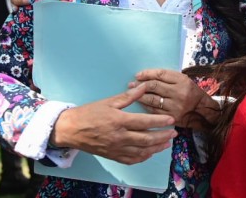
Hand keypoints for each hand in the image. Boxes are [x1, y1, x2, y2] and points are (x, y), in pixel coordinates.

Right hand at [51, 84, 176, 164]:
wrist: (70, 129)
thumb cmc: (90, 113)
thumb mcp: (109, 101)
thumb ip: (128, 96)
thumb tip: (145, 86)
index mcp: (119, 121)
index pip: (144, 122)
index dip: (160, 121)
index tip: (172, 119)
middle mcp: (119, 137)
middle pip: (146, 139)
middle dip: (163, 136)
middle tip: (174, 132)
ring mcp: (116, 148)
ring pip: (141, 151)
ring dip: (156, 148)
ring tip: (167, 143)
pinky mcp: (112, 156)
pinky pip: (131, 159)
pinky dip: (143, 157)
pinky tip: (150, 152)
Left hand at [131, 69, 219, 129]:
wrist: (203, 112)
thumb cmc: (192, 94)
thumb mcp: (185, 81)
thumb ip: (170, 78)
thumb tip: (149, 76)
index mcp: (183, 81)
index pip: (161, 74)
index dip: (147, 73)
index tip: (138, 75)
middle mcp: (179, 92)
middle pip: (154, 86)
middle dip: (140, 84)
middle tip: (132, 84)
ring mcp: (175, 106)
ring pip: (152, 98)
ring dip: (140, 95)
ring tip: (133, 92)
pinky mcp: (171, 117)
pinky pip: (154, 110)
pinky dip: (145, 105)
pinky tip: (141, 102)